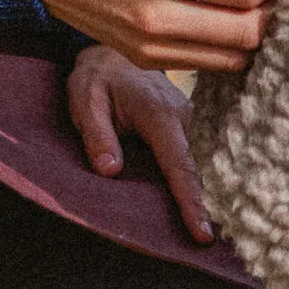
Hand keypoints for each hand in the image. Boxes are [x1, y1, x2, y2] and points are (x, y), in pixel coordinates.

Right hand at [27, 0, 276, 71]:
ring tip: (262, 3)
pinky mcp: (145, 61)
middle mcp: (156, 18)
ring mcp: (149, 47)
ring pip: (232, 59)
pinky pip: (205, 65)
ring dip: (256, 33)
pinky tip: (233, 19)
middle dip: (275, 10)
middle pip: (246, 33)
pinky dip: (229, 47)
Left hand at [68, 44, 214, 243]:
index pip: (178, 163)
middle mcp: (181, 114)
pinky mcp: (184, 122)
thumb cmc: (97, 76)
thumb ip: (97, 134)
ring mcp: (186, 117)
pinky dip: (181, 176)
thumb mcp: (86, 99)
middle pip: (189, 168)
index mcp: (159, 111)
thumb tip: (111, 172)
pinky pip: (184, 155)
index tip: (203, 233)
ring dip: (185, 189)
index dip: (190, 201)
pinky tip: (181, 197)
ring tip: (191, 221)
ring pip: (188, 162)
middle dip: (193, 203)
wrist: (112, 51)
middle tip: (198, 237)